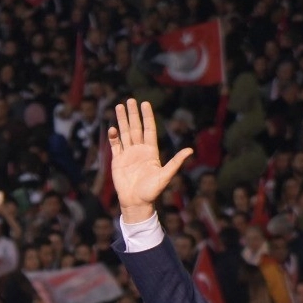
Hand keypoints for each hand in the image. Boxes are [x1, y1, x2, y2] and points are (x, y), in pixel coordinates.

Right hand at [108, 99, 192, 223]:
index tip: (145, 103)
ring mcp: (127, 154)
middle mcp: (139, 150)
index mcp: (151, 151)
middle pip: (135, 128)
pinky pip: (115, 146)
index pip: (148, 129)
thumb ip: (175, 162)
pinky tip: (112, 128)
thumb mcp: (166, 175)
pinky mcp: (118, 161)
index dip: (147, 116)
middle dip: (133, 114)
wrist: (136, 202)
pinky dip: (113, 137)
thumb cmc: (152, 191)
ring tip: (119, 107)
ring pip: (124, 133)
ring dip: (122, 120)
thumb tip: (190, 150)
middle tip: (130, 100)